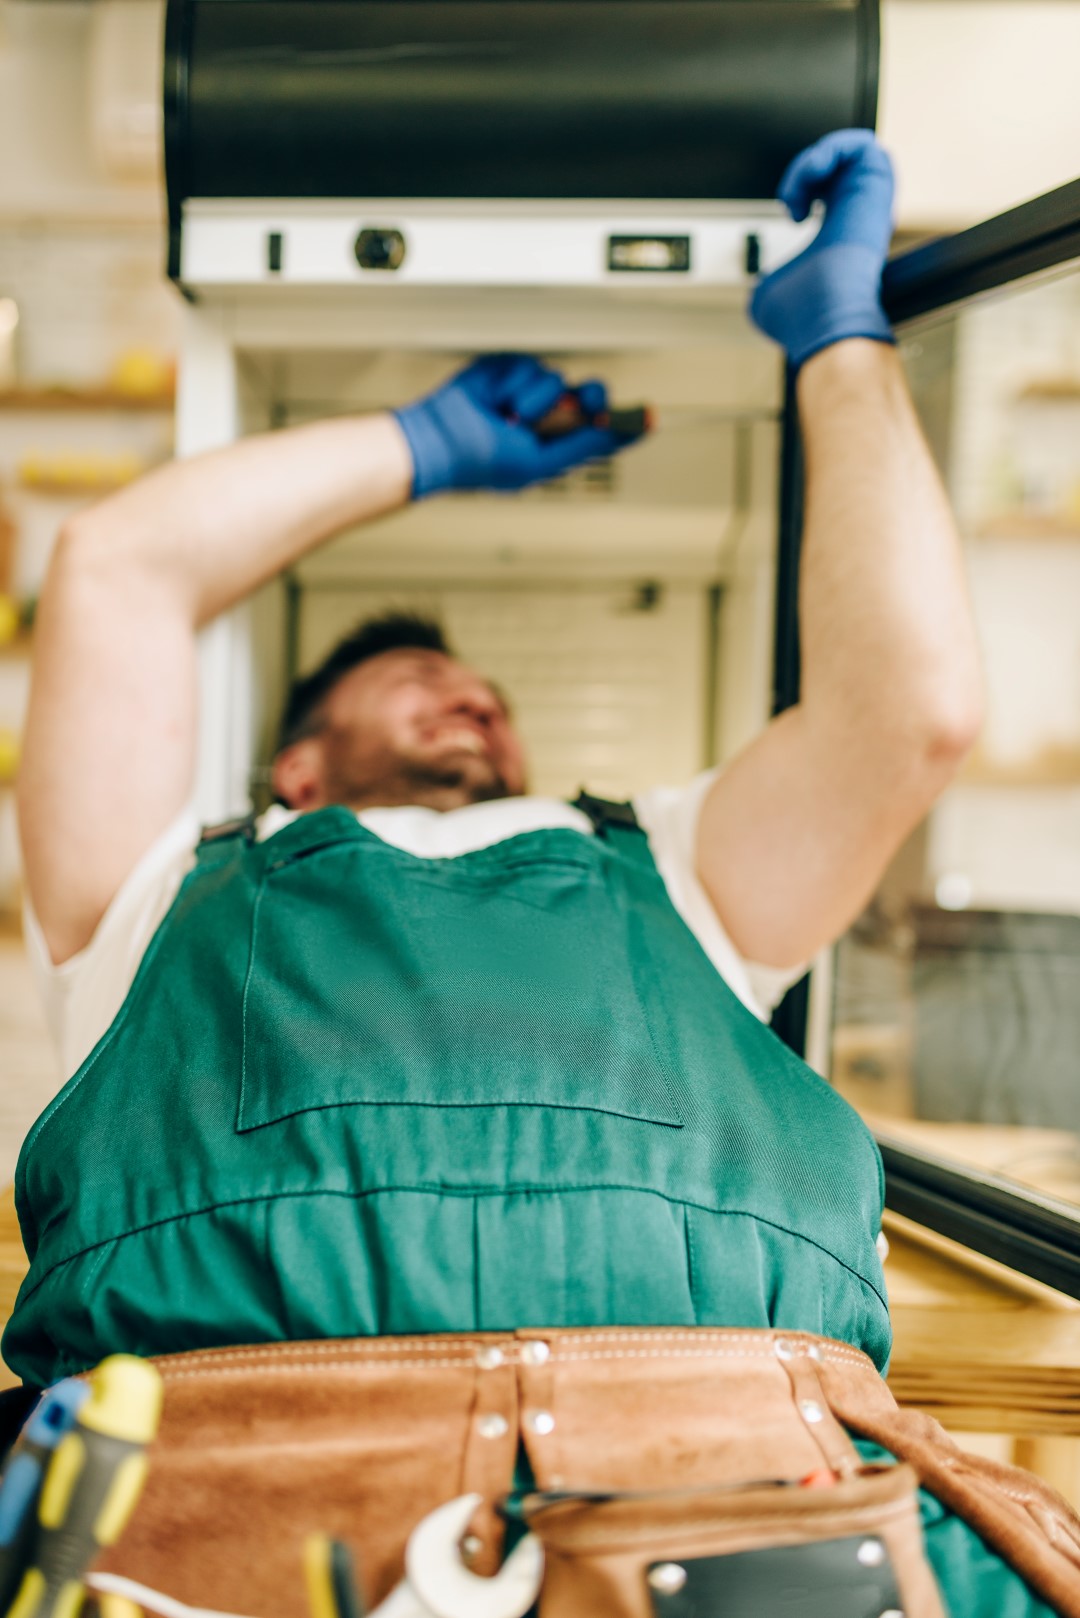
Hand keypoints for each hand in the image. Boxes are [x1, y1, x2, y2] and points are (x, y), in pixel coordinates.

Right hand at [392, 354, 635, 498]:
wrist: (440, 437)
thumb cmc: (481, 461)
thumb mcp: (538, 462)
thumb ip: (580, 446)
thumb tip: (615, 430)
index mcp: (560, 447)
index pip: (602, 433)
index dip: (627, 423)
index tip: (651, 416)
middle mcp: (550, 419)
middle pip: (591, 396)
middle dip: (590, 399)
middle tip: (576, 409)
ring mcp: (532, 395)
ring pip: (559, 381)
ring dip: (536, 401)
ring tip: (509, 418)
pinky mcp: (511, 373)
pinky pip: (531, 367)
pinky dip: (515, 384)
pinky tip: (496, 400)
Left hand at [750, 129, 895, 371]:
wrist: (823, 319)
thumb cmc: (803, 316)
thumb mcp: (771, 291)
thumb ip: (769, 276)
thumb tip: (762, 283)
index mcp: (841, 236)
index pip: (832, 190)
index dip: (806, 185)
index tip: (791, 212)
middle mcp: (859, 217)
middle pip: (843, 165)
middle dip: (810, 169)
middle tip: (794, 199)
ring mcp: (869, 205)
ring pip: (855, 150)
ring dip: (818, 157)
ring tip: (801, 185)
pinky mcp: (875, 192)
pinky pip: (863, 146)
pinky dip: (829, 150)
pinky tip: (811, 175)